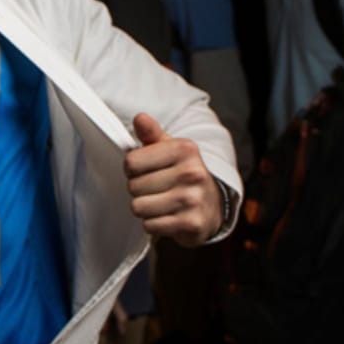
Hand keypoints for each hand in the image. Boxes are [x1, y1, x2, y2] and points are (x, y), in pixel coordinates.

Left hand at [124, 112, 221, 247]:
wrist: (212, 206)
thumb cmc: (183, 174)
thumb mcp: (169, 149)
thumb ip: (151, 134)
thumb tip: (139, 118)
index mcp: (184, 149)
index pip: (131, 162)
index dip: (132, 169)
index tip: (144, 170)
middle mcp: (192, 173)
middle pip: (133, 186)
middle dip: (138, 190)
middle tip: (154, 189)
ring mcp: (193, 199)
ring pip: (139, 207)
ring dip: (144, 208)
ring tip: (160, 202)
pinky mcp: (191, 223)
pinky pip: (150, 225)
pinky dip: (153, 224)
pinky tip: (167, 216)